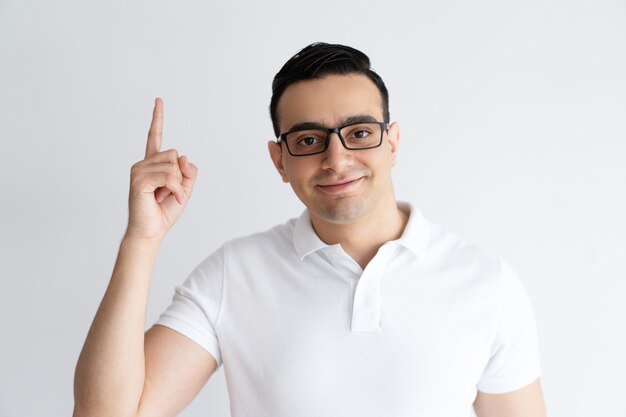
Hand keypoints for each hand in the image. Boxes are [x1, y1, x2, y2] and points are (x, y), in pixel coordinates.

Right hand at [125, 98, 197, 241]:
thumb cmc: (164, 212)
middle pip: (174, 154)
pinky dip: (174, 189)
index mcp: (153, 164)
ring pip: (172, 165)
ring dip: (178, 185)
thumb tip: (183, 156)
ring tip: (167, 198)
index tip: (159, 100)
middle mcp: (143, 164)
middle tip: (171, 193)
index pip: (155, 137)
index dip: (157, 118)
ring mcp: (139, 170)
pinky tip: (164, 198)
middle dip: (180, 175)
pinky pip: (168, 176)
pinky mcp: (138, 180)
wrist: (151, 231)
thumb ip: (188, 172)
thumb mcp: (185, 190)